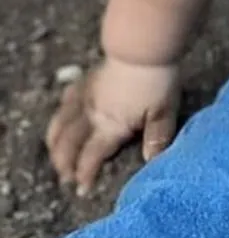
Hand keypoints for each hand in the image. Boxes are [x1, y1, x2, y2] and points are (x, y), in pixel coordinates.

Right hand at [46, 56, 182, 194]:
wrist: (143, 48)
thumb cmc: (157, 81)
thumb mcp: (163, 112)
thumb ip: (157, 138)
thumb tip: (150, 162)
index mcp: (109, 126)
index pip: (91, 156)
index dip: (84, 174)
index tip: (82, 189)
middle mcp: (91, 114)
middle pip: (69, 144)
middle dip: (64, 164)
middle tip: (65, 178)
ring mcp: (84, 97)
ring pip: (60, 124)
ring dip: (56, 144)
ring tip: (56, 156)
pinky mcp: (85, 82)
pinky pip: (65, 102)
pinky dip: (60, 116)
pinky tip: (62, 119)